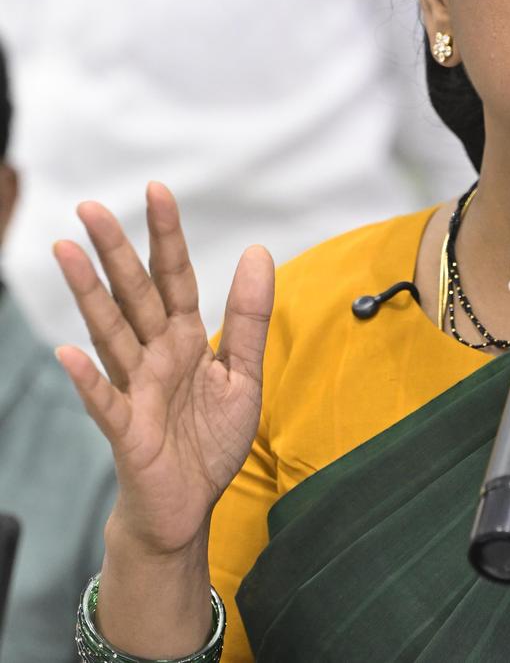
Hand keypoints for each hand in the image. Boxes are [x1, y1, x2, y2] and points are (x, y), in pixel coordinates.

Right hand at [53, 183, 273, 557]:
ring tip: (66, 252)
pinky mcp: (128, 431)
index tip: (157, 190)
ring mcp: (136, 390)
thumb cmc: (208, 439)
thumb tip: (259, 252)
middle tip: (91, 206)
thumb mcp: (243, 375)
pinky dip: (89, 380)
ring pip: (109, 335)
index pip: (174, 279)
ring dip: (88, 295)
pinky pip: (106, 403)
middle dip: (115, 252)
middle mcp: (154, 357)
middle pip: (134, 296)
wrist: (189, 504)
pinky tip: (68, 355)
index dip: (167, 237)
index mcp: (184, 340)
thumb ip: (248, 318)